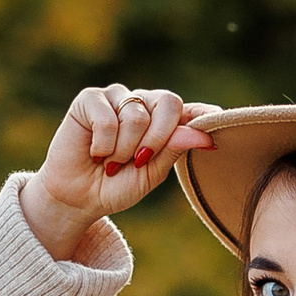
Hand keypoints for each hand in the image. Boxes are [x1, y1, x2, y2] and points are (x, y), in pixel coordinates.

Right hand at [20, 83, 218, 260]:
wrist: (77, 198)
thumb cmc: (115, 187)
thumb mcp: (150, 174)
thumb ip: (173, 150)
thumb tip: (204, 134)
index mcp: (163, 122)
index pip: (190, 111)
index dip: (204, 114)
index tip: (218, 120)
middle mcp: (143, 103)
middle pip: (169, 103)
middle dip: (157, 138)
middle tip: (138, 161)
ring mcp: (117, 98)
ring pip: (136, 116)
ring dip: (123, 149)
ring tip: (110, 161)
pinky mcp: (90, 99)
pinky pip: (107, 118)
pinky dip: (103, 144)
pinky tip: (94, 151)